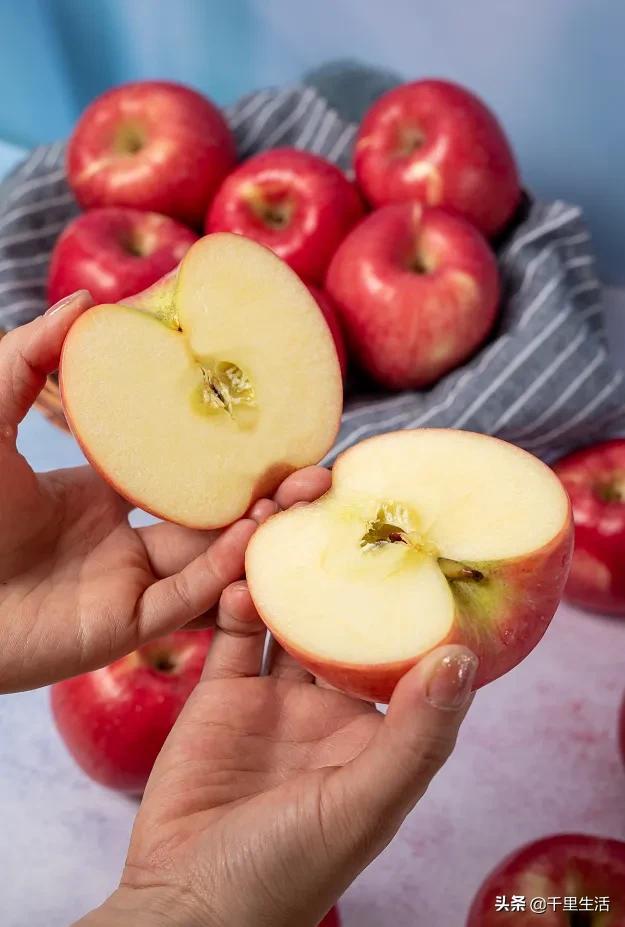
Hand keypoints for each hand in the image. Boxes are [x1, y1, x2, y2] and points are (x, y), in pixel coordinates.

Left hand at [0, 290, 275, 691]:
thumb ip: (31, 356)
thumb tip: (87, 299)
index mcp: (98, 496)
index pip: (179, 471)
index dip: (227, 451)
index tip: (271, 421)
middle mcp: (122, 541)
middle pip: (213, 518)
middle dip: (267, 496)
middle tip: (314, 471)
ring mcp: (126, 584)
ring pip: (211, 560)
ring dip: (257, 530)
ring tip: (297, 495)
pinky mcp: (122, 627)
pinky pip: (184, 598)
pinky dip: (220, 570)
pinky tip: (248, 533)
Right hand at [82, 469, 476, 926]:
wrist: (187, 904)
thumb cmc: (287, 872)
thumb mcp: (363, 803)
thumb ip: (415, 734)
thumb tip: (462, 655)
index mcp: (378, 733)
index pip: (405, 652)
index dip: (411, 600)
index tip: (418, 540)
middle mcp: (331, 709)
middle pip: (344, 623)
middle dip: (347, 572)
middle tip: (346, 512)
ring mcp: (275, 700)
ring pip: (289, 617)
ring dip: (290, 573)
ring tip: (291, 524)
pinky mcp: (223, 695)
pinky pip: (236, 633)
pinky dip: (239, 597)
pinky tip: (244, 569)